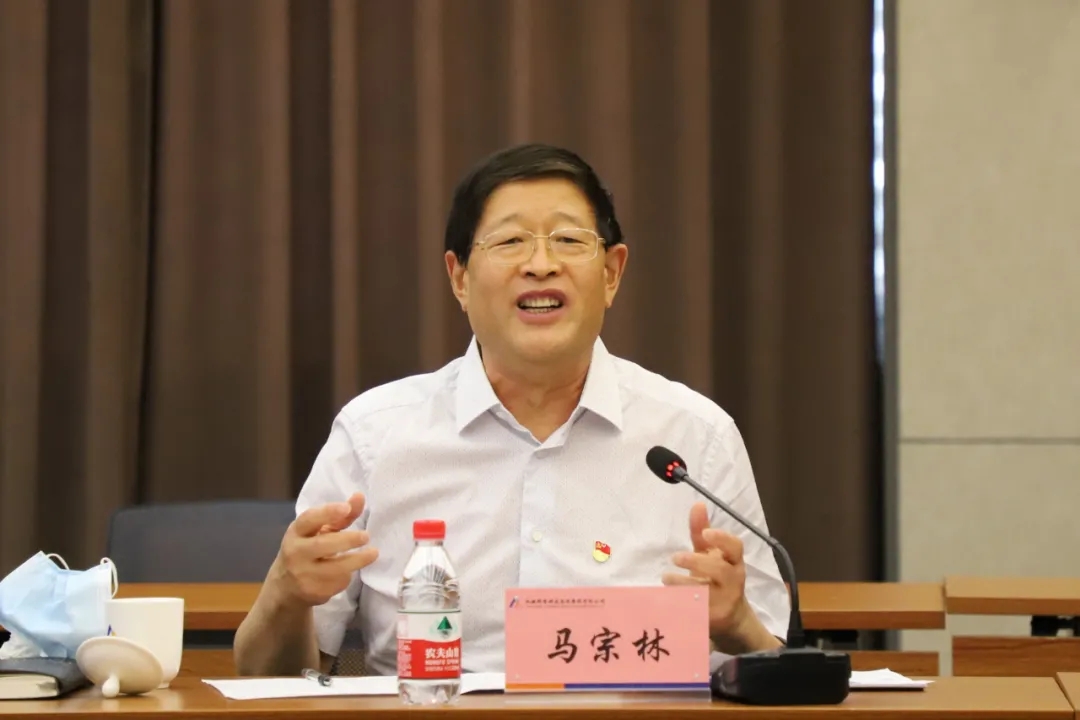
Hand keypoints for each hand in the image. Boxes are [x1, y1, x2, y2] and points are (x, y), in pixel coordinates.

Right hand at [269, 492, 377, 608]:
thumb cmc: (307, 550)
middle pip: (323, 545)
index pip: (309, 519)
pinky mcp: (312, 592)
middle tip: (366, 536)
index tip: (346, 507)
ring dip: (357, 560)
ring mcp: (302, 574)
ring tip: (373, 553)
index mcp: (296, 532)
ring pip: (334, 568)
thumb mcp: (320, 531)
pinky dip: (346, 576)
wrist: (285, 587)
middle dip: (347, 540)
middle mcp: (295, 552)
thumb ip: (341, 516)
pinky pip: (337, 583)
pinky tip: (346, 572)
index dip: (328, 512)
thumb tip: (360, 496)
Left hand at [662, 502, 760, 650]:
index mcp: (734, 562)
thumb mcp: (711, 554)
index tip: (706, 533)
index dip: (722, 539)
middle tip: (676, 557)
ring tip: (666, 578)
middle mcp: (733, 581)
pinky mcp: (712, 619)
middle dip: (697, 563)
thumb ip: (702, 532)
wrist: (731, 617)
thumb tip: (697, 504)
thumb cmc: (717, 577)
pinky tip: (666, 597)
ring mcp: (724, 602)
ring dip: (682, 584)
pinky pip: (694, 610)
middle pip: (721, 571)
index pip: (736, 548)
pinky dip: (678, 602)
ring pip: (706, 593)